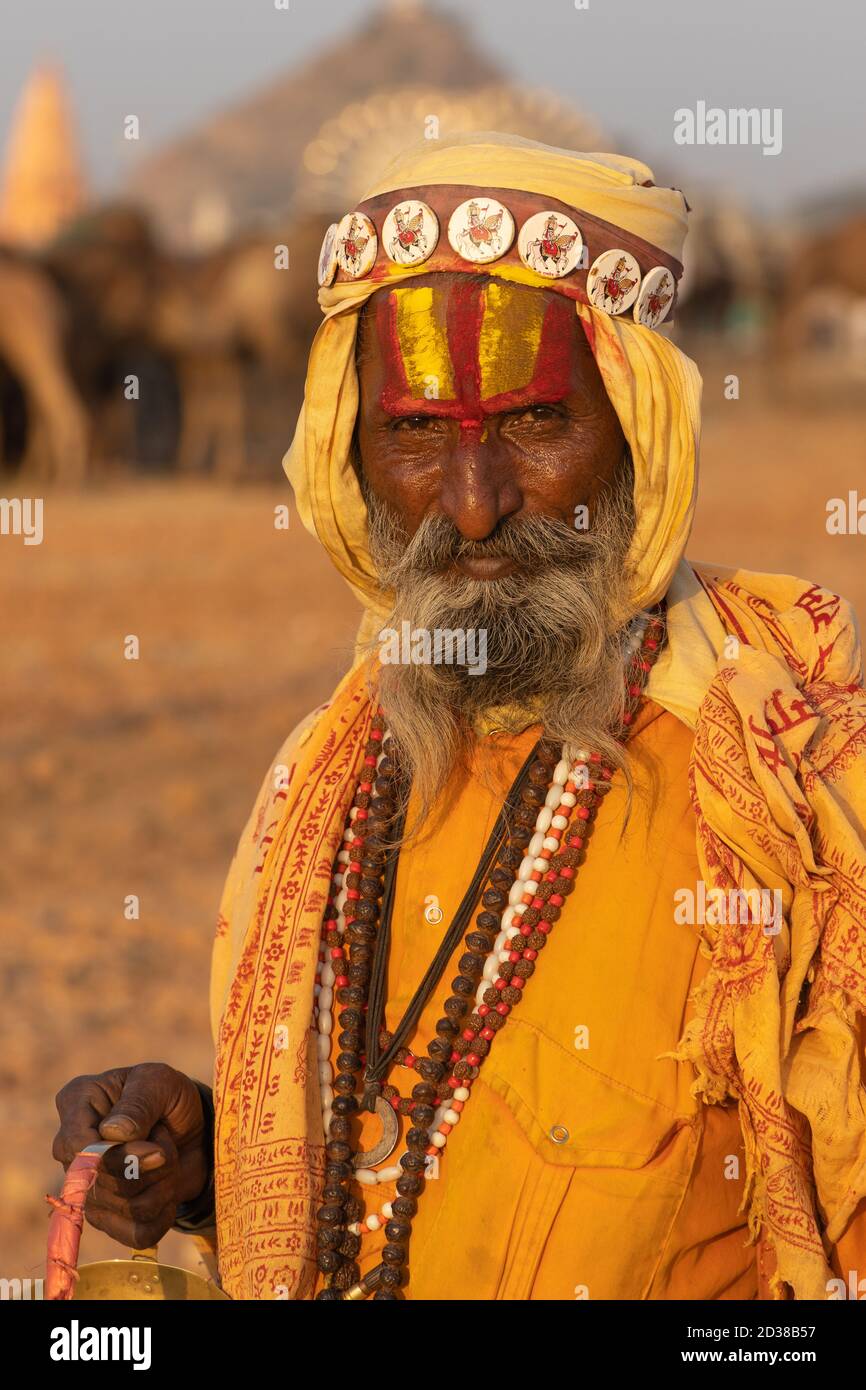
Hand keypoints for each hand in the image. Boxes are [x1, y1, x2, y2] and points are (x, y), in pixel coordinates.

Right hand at [52, 1063, 210, 1247]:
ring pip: (128, 1208)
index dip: (121, 1156)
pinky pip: (136, 1234)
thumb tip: (113, 1133)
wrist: (191, 1129)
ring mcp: (85, 1188)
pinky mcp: (106, 1218)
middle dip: (154, 1165)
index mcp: (76, 1104)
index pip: (81, 1148)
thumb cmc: (168, 1097)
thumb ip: (138, 1103)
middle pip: (106, 1183)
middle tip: (165, 1142)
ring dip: (164, 1186)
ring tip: (167, 1162)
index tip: (159, 1147)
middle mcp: (71, 1150)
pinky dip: (163, 1216)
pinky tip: (166, 1193)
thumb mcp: (160, 1082)